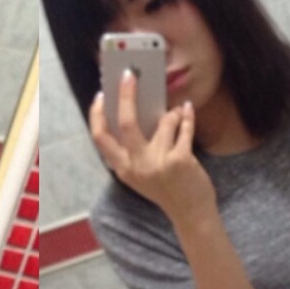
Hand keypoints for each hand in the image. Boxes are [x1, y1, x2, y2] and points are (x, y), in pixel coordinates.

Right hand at [90, 70, 216, 227]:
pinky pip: (183, 127)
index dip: (97, 114)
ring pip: (163, 122)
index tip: (100, 95)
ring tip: (177, 113)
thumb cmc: (167, 190)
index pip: (101, 138)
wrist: (191, 214)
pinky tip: (187, 110)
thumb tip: (136, 110)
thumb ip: (136, 149)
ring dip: (172, 114)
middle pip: (126, 123)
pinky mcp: (180, 160)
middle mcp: (137, 167)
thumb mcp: (143, 173)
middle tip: (129, 74)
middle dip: (126, 94)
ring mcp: (159, 164)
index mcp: (124, 169)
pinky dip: (187, 116)